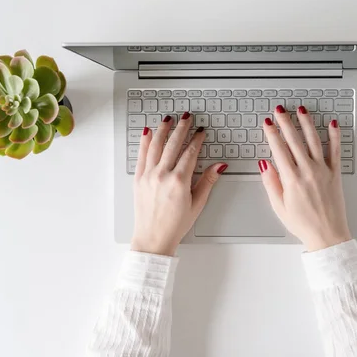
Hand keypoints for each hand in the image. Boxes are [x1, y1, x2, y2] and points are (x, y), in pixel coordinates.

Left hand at [131, 114, 226, 255]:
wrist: (153, 239)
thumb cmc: (175, 225)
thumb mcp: (197, 204)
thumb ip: (207, 182)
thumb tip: (219, 166)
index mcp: (179, 181)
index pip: (191, 152)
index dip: (197, 139)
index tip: (201, 131)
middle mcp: (162, 175)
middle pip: (174, 144)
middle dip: (182, 128)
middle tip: (187, 117)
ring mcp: (148, 176)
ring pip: (156, 145)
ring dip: (163, 130)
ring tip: (169, 119)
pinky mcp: (138, 179)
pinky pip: (141, 155)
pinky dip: (145, 142)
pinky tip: (148, 132)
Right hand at [259, 105, 351, 251]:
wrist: (327, 235)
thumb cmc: (303, 224)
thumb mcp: (279, 206)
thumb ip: (271, 183)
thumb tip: (264, 164)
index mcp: (292, 180)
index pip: (279, 150)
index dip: (272, 134)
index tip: (267, 123)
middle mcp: (308, 171)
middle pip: (294, 140)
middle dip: (285, 122)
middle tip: (279, 110)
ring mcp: (323, 170)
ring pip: (314, 140)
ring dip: (306, 123)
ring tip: (301, 110)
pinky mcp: (335, 173)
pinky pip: (336, 151)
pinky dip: (335, 136)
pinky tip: (332, 124)